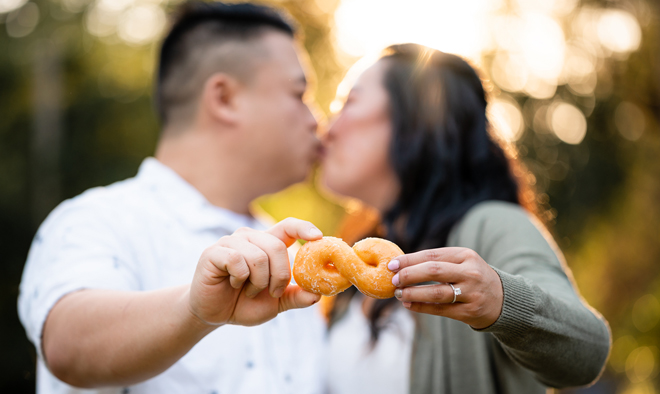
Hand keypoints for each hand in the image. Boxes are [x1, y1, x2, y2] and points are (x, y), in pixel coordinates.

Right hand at [188, 218, 322, 326]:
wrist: (213, 314)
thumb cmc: (244, 304)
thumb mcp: (276, 303)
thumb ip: (295, 297)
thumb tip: (317, 295)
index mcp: (267, 244)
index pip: (288, 226)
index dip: (304, 227)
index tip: (318, 236)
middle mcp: (250, 238)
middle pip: (278, 247)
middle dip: (280, 276)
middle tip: (272, 292)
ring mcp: (231, 242)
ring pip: (259, 256)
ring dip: (258, 282)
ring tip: (248, 290)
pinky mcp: (214, 251)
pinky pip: (237, 260)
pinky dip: (240, 279)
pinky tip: (232, 284)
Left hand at [388, 247, 502, 328]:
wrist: (502, 299)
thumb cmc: (472, 277)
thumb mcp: (461, 262)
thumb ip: (436, 262)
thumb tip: (401, 265)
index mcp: (465, 255)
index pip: (432, 256)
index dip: (409, 260)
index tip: (392, 265)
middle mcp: (470, 273)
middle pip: (434, 271)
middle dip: (410, 275)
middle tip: (394, 280)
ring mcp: (471, 293)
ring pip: (437, 293)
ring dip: (413, 293)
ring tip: (399, 294)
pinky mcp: (469, 311)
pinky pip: (441, 310)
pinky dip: (422, 307)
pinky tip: (409, 305)